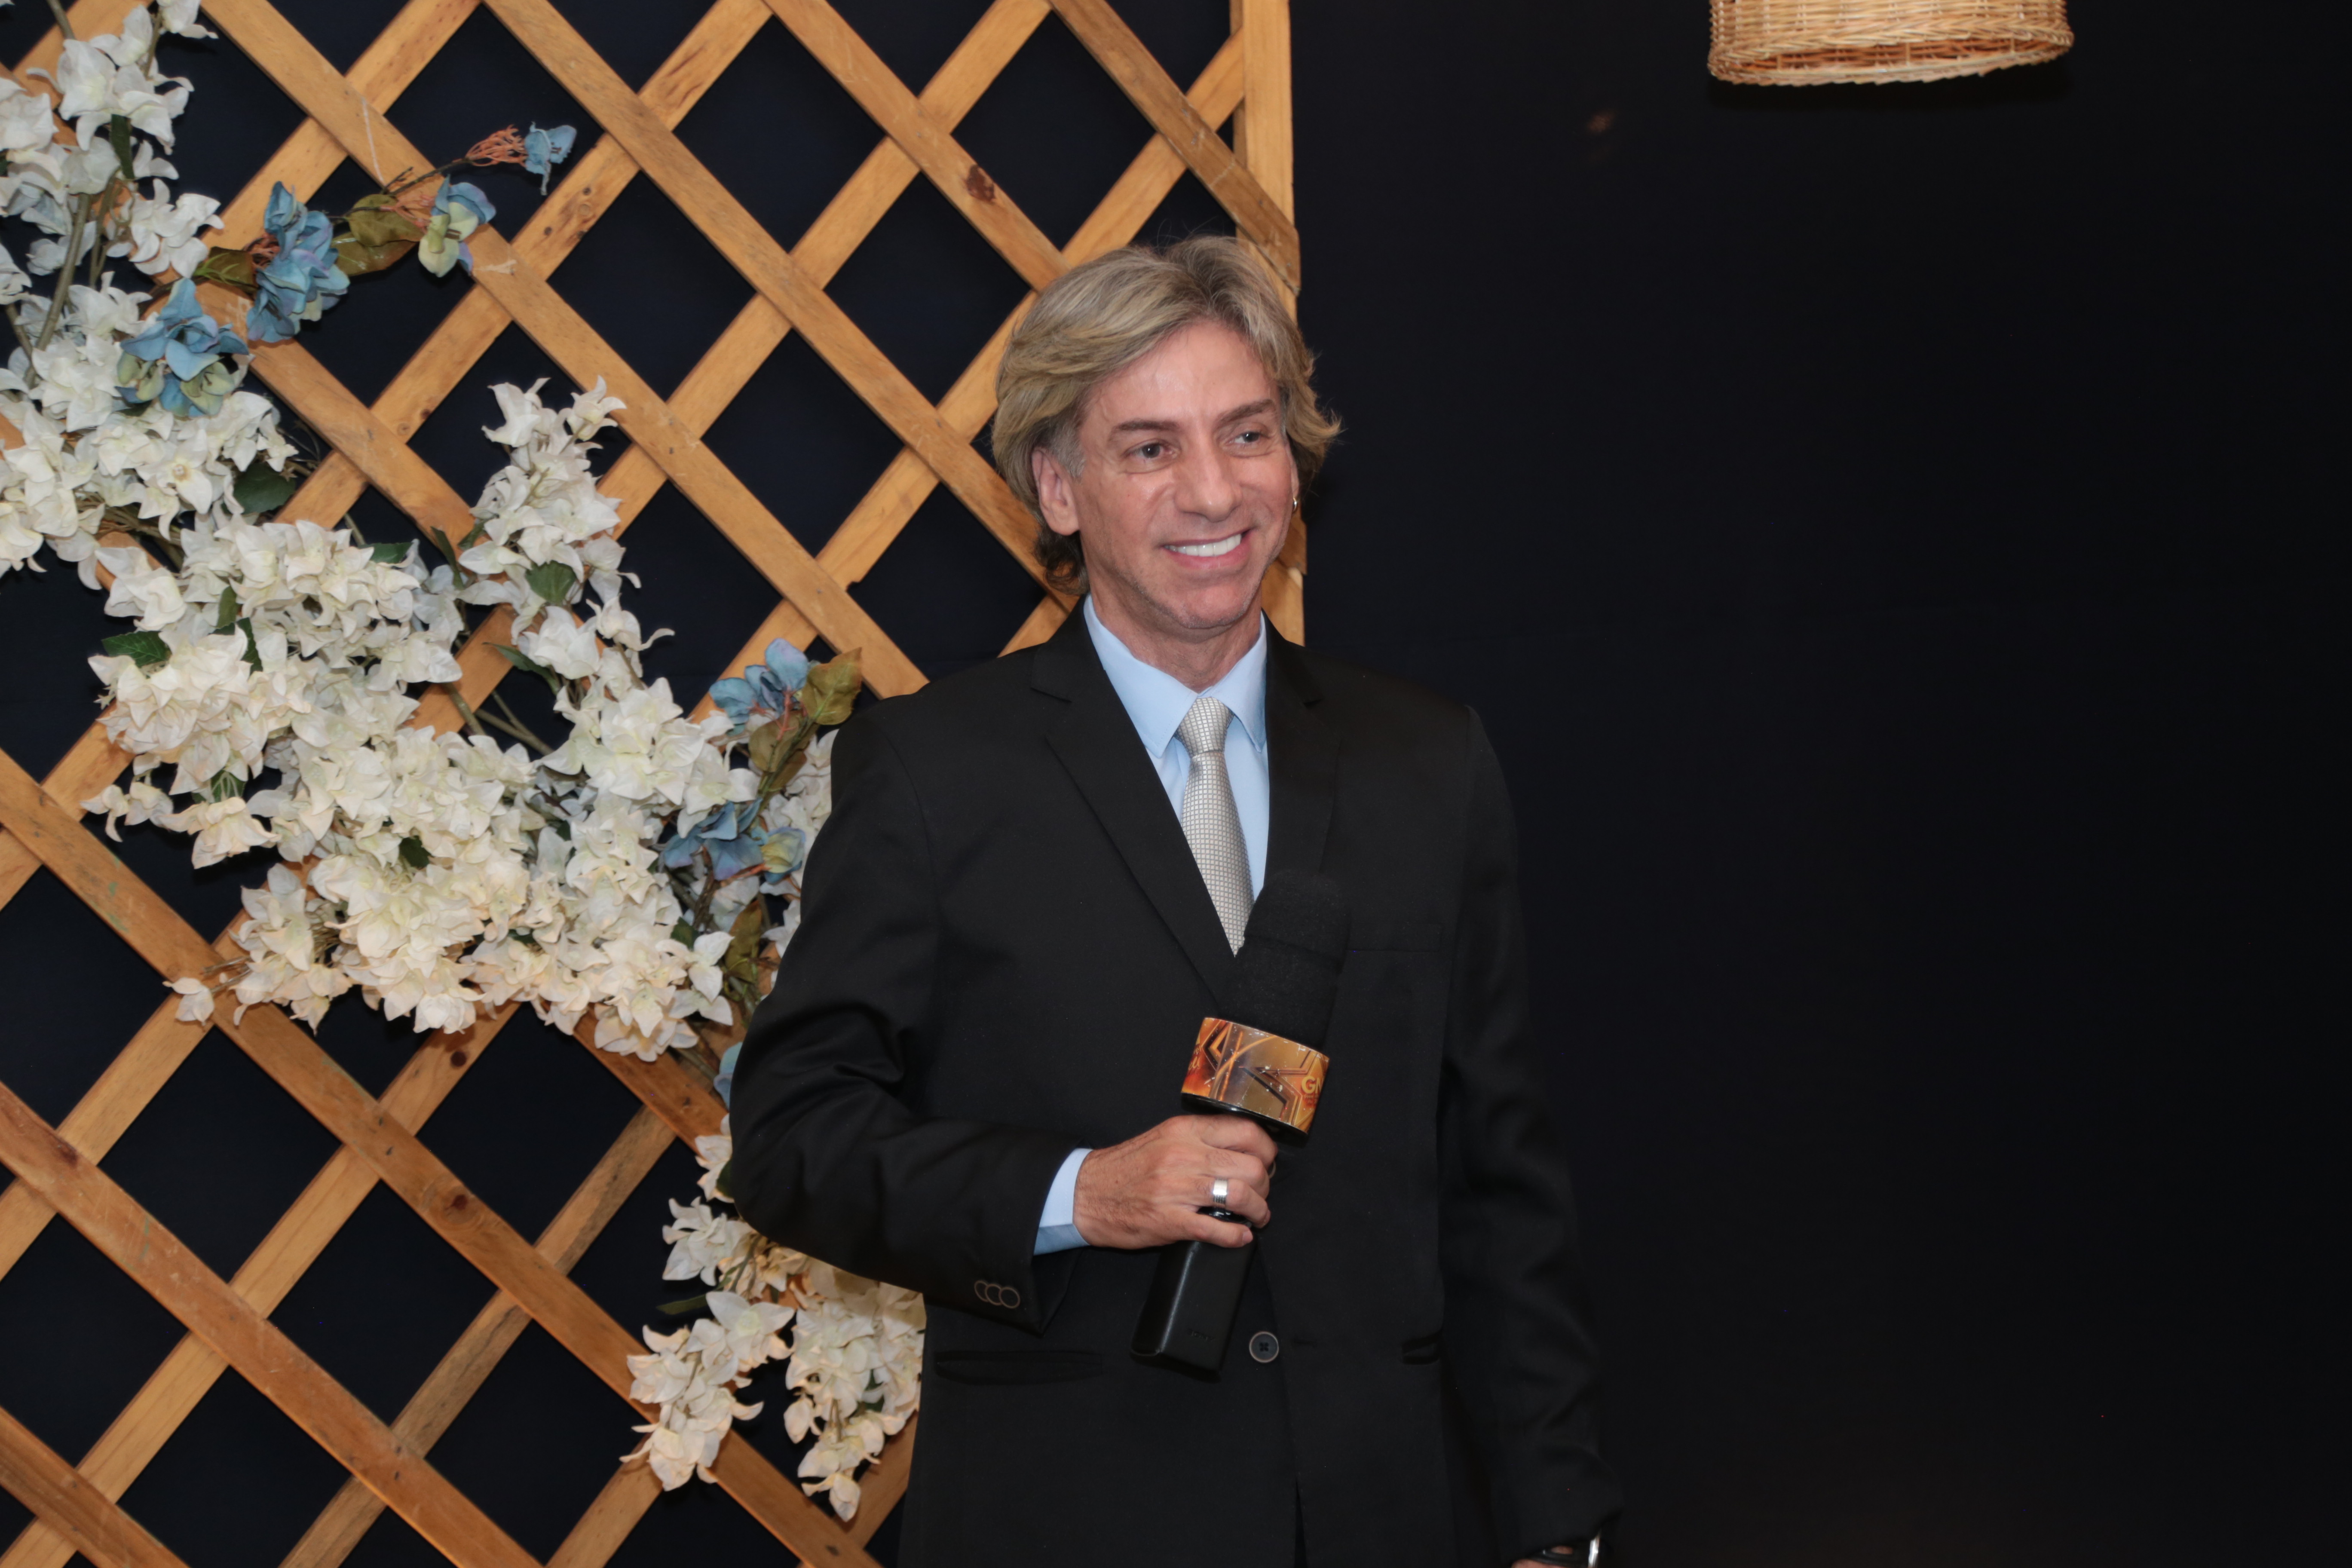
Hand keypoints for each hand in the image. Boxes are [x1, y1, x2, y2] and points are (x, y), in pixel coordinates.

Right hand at [1073, 1114, 1275, 1248]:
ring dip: (1258, 1210)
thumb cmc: (1128, 1167)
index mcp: (1185, 1131)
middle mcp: (1184, 1155)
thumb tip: (1243, 1150)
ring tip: (1257, 1216)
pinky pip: (1217, 1229)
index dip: (1266, 1150)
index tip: (1266, 1162)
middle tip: (1261, 1194)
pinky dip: (1237, 1236)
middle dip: (1265, 1185)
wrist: (1086, 1192)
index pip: (1246, 1131)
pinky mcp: (1170, 1221)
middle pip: (1251, 1166)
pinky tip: (1240, 1236)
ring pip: (1241, 1195)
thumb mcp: (1165, 1138)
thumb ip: (1201, 1139)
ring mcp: (1177, 1189)